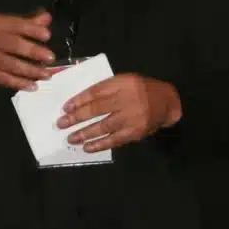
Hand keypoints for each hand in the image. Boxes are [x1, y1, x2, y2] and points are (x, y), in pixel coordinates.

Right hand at [0, 11, 54, 89]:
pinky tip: (32, 86)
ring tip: (46, 75)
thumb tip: (47, 19)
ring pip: (9, 65)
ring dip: (29, 71)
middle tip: (50, 57)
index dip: (31, 29)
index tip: (47, 35)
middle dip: (33, 51)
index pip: (14, 25)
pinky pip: (3, 79)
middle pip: (13, 45)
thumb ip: (24, 23)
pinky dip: (18, 83)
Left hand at [57, 73, 182, 151]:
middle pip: (96, 109)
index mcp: (123, 83)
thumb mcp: (125, 81)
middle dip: (76, 118)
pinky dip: (99, 144)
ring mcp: (132, 117)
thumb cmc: (141, 90)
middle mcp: (127, 99)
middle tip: (61, 124)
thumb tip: (79, 103)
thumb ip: (106, 89)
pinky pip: (114, 140)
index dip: (79, 100)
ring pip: (103, 126)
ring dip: (84, 133)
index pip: (96, 92)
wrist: (167, 102)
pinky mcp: (135, 132)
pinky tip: (87, 147)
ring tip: (71, 138)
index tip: (65, 108)